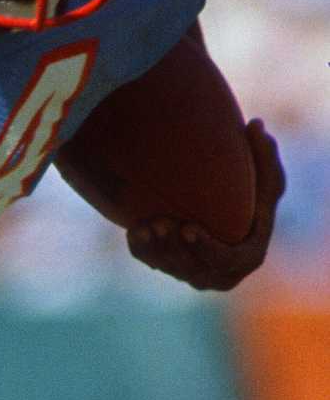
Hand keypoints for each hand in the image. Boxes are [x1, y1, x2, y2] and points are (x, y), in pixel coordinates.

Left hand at [127, 120, 285, 290]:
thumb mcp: (265, 174)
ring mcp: (192, 273)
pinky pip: (151, 261)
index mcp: (248, 258)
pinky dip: (142, 248)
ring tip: (143, 225)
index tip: (188, 227)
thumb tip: (255, 124)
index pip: (226, 260)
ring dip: (154, 247)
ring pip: (168, 266)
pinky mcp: (170, 266)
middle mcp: (219, 275)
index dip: (206, 248)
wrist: (222, 204)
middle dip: (173, 249)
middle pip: (193, 269)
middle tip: (160, 223)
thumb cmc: (251, 189)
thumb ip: (265, 155)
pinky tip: (133, 229)